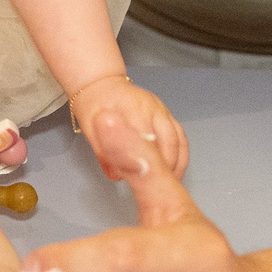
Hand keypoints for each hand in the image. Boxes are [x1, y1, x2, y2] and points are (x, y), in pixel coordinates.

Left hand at [68, 73, 187, 173]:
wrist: (102, 85)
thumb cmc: (95, 104)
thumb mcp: (90, 128)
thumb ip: (104, 151)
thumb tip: (116, 174)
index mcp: (131, 107)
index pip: (145, 139)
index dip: (146, 162)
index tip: (144, 181)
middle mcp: (152, 106)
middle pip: (168, 141)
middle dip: (165, 166)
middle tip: (159, 186)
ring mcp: (162, 110)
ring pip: (178, 140)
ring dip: (176, 163)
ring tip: (168, 182)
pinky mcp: (168, 115)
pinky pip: (181, 137)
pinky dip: (180, 155)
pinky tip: (174, 170)